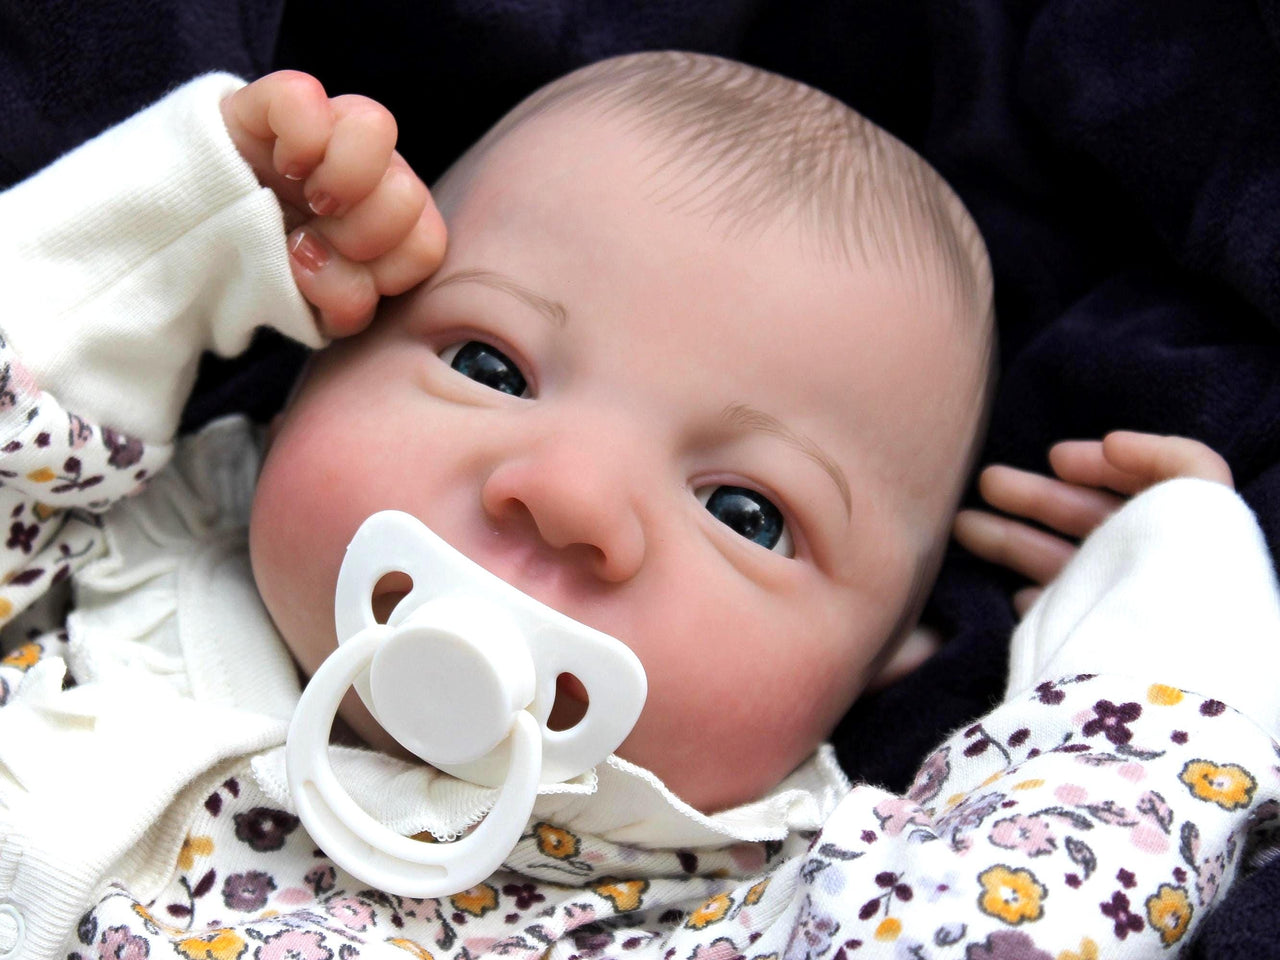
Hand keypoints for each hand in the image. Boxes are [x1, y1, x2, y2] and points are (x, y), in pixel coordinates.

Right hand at [220, 71, 445, 336]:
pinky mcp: (276, 103)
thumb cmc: (266, 276)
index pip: (425, 246)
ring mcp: (330, 131)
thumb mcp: (312, 309)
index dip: (384, 273)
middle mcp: (371, 173)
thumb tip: (317, 259)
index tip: (337, 278)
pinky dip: (294, 137)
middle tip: (310, 241)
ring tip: (302, 199)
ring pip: (376, 126)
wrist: (193, 242)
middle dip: (358, 234)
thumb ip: (342, 302)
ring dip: (337, 179)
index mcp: (390, 225)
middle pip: (408, 193)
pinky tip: (280, 165)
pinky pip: (304, 96)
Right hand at [953, 431, 1232, 615]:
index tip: (1056, 458)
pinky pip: (1050, 613)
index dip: (1099, 466)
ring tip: (961, 525)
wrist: (1153, 666)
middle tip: (988, 482)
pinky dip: (1029, 598)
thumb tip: (1113, 445)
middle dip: (1036, 496)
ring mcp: (1107, 607)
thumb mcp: (1196, 494)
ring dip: (1010, 537)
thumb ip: (1171, 458)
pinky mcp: (1076, 643)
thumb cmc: (1178, 573)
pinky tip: (1011, 594)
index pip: (1140, 489)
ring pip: (1055, 561)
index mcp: (1176, 533)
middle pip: (1087, 521)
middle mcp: (1142, 568)